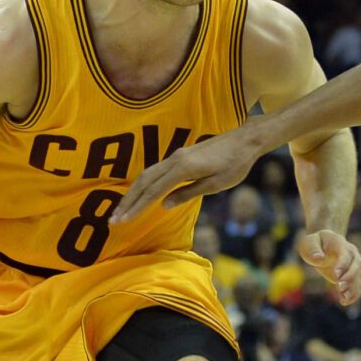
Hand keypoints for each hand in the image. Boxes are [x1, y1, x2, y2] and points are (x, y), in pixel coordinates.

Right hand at [114, 128, 266, 224]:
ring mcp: (176, 156)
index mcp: (183, 168)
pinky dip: (143, 185)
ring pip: (146, 175)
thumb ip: (188, 193)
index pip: (153, 191)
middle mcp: (174, 159)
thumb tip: (163, 205)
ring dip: (132, 193)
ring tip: (122, 210)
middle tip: (113, 220)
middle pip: (143, 182)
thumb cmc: (235, 164)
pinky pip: (155, 171)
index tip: (123, 221)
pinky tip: (140, 195)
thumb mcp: (215, 185)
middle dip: (127, 202)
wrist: (246, 140)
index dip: (137, 208)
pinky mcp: (180, 156)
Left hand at [296, 229, 360, 305]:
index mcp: (340, 243)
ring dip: (353, 288)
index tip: (336, 275)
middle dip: (350, 277)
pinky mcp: (353, 275)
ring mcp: (354, 264)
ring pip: (359, 276)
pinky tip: (345, 302)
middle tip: (340, 287)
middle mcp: (351, 253)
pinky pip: (358, 285)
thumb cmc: (315, 243)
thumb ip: (312, 250)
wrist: (324, 244)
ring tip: (344, 299)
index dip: (342, 264)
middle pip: (357, 265)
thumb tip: (319, 259)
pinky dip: (354, 294)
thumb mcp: (308, 243)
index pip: (345, 253)